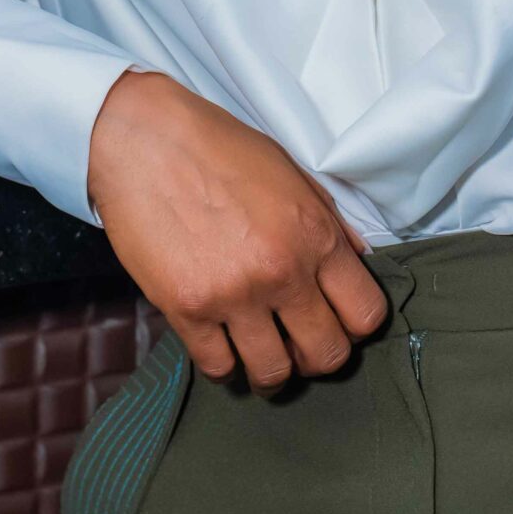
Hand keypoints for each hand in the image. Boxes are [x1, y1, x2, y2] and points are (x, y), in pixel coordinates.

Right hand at [85, 68, 389, 391]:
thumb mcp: (291, 172)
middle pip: (327, 354)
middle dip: (319, 357)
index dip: (356, 326)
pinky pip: (219, 367)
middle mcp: (282, 271)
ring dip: (272, 370)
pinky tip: (222, 342)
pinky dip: (225, 363)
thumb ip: (329, 223)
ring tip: (262, 352)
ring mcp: (233, 295)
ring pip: (273, 373)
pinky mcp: (186, 308)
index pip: (366, 314)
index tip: (339, 322)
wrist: (146, 140)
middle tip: (301, 344)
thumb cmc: (220, 148)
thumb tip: (355, 262)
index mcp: (315, 235)